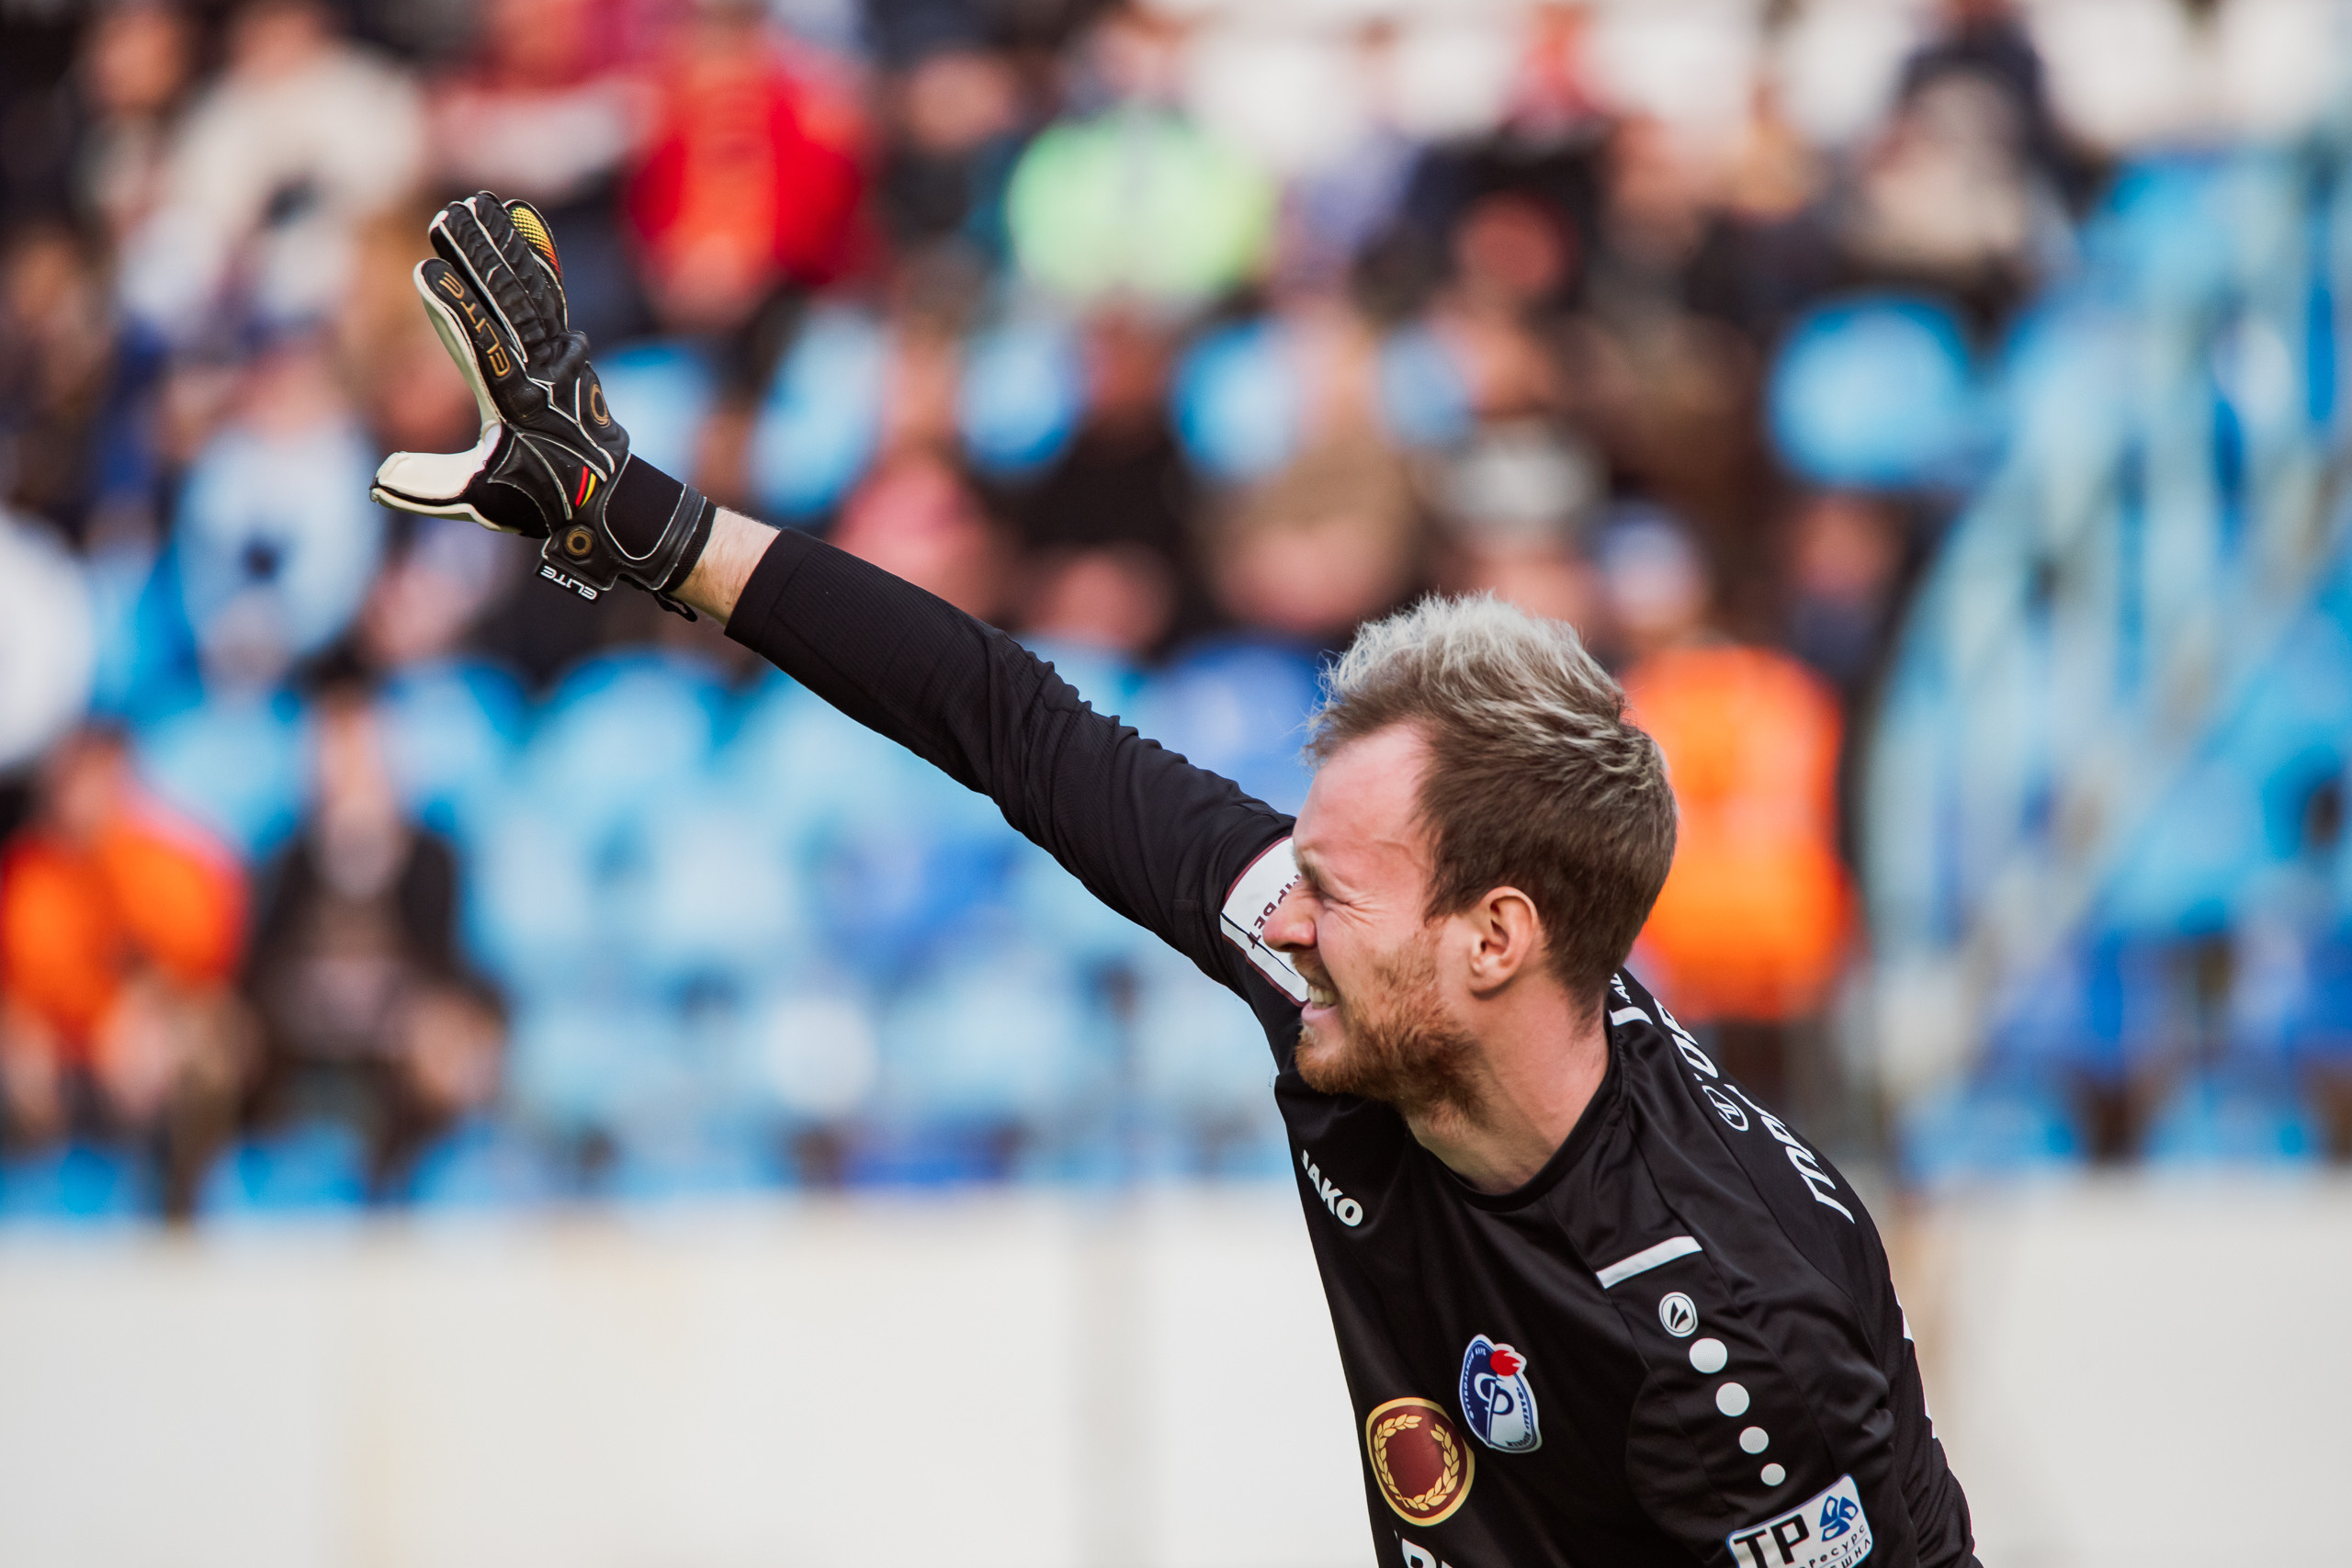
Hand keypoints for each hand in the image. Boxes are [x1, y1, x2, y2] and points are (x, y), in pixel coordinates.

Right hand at [370, 192, 711, 613]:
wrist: (607, 493)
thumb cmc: (540, 498)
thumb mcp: (482, 500)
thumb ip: (430, 487)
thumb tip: (381, 478)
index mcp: (517, 405)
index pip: (483, 349)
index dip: (455, 310)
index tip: (427, 272)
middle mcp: (542, 371)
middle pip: (507, 305)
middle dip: (477, 259)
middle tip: (446, 217)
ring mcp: (558, 353)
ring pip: (529, 289)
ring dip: (501, 244)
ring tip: (475, 202)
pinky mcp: (564, 342)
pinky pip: (549, 290)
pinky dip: (534, 251)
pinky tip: (518, 214)